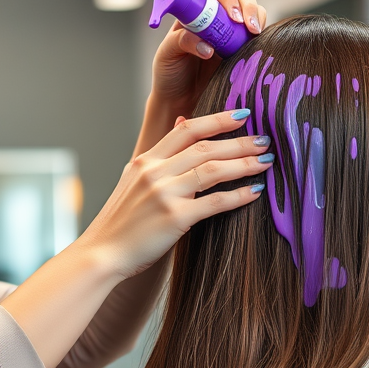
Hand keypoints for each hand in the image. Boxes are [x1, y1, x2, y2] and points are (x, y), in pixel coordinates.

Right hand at [81, 109, 271, 280]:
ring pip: (213, 169)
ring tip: (266, 162)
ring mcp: (164, 194)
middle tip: (266, 140)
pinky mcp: (174, 218)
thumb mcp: (134, 179)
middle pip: (205, 147)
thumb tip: (182, 121)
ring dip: (244, 164)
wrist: (102, 253)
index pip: (187, 129)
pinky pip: (214, 202)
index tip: (244, 114)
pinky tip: (255, 192)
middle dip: (240, 141)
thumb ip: (160, 155)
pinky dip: (238, 195)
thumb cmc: (121, 221)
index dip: (217, 119)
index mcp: (145, 160)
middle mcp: (154, 172)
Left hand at [147, 0, 266, 124]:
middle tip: (247, 25)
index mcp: (195, 15)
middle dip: (247, 5)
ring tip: (254, 34)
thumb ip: (181, 42)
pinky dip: (262, 37)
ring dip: (257, 18)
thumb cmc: (169, 75)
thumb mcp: (166, 55)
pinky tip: (259, 46)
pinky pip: (257, 38)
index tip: (231, 16)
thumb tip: (206, 44)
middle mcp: (215, 20)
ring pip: (252, 14)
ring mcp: (231, 35)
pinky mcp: (242, 51)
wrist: (180, 102)